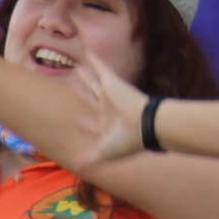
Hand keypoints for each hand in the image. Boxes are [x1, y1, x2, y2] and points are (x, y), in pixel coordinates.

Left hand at [50, 51, 152, 170]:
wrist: (145, 125)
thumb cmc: (126, 141)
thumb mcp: (104, 153)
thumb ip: (88, 158)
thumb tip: (74, 166)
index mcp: (106, 127)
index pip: (91, 125)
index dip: (82, 123)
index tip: (74, 120)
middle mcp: (107, 110)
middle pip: (91, 100)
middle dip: (82, 94)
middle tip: (73, 86)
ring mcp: (110, 95)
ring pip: (94, 83)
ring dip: (86, 77)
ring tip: (77, 69)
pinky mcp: (113, 83)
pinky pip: (101, 67)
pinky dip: (95, 60)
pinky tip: (87, 52)